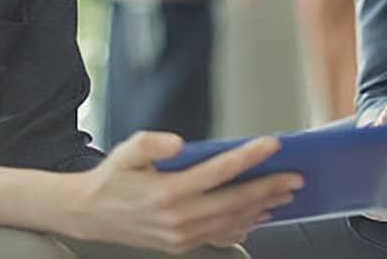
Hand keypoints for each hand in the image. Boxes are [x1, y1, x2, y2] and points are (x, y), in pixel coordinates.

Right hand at [71, 131, 303, 253]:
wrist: (91, 215)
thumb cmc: (113, 177)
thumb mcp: (126, 151)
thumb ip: (151, 142)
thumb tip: (178, 142)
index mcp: (167, 191)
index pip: (218, 171)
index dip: (248, 157)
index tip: (272, 144)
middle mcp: (178, 218)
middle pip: (234, 201)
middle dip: (268, 188)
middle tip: (295, 176)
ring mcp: (182, 236)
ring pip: (232, 222)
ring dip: (262, 208)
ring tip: (286, 195)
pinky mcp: (182, 245)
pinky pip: (220, 236)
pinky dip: (244, 226)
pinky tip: (259, 216)